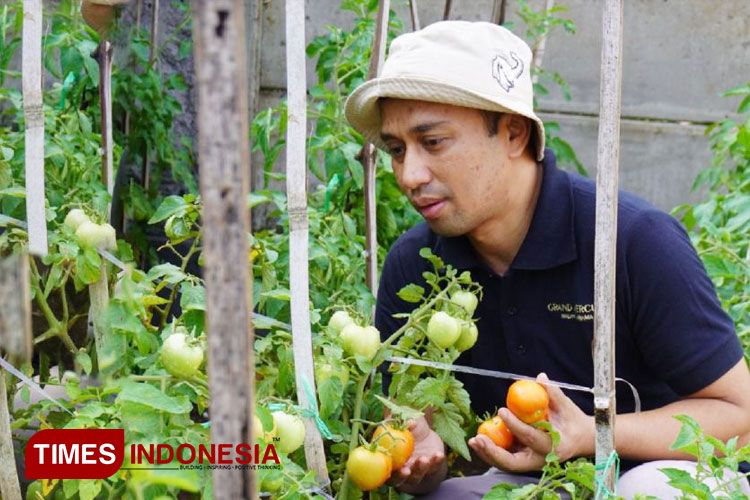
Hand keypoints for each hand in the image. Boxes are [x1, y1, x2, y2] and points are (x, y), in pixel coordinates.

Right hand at [389, 415, 446, 493]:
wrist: (425, 431)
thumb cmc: (409, 423)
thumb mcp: (404, 416)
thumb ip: (401, 418)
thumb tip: (410, 423)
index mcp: (387, 456)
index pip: (381, 468)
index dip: (385, 470)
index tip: (389, 466)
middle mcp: (398, 468)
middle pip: (397, 479)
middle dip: (401, 476)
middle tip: (406, 470)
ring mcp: (414, 470)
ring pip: (415, 477)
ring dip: (419, 470)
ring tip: (424, 459)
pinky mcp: (430, 468)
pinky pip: (433, 468)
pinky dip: (435, 463)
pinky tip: (438, 455)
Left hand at [468, 373, 593, 472]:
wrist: (579, 439)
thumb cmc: (572, 420)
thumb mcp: (566, 405)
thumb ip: (553, 393)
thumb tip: (540, 377)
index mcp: (554, 446)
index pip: (532, 437)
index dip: (516, 425)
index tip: (502, 411)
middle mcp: (541, 459)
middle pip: (514, 463)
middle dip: (494, 452)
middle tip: (479, 438)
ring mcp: (531, 462)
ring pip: (507, 463)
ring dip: (488, 454)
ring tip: (473, 441)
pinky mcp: (524, 460)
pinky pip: (505, 458)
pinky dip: (491, 451)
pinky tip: (478, 441)